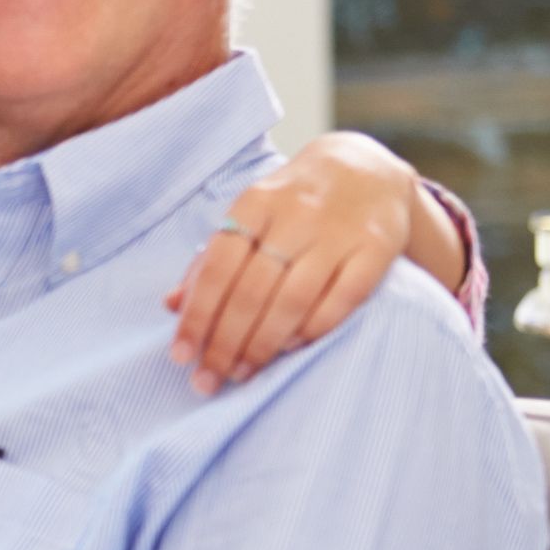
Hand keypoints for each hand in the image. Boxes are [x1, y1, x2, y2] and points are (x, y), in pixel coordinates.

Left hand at [165, 131, 414, 392]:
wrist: (367, 170)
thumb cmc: (293, 204)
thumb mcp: (249, 217)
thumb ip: (212, 260)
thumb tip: (171, 305)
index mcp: (255, 204)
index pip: (217, 267)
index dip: (197, 316)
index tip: (181, 357)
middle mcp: (296, 215)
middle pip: (251, 290)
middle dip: (225, 342)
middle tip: (208, 380)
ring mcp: (339, 232)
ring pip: (293, 299)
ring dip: (263, 345)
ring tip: (243, 373)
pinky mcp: (377, 248)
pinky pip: (343, 299)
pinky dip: (313, 329)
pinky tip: (291, 350)